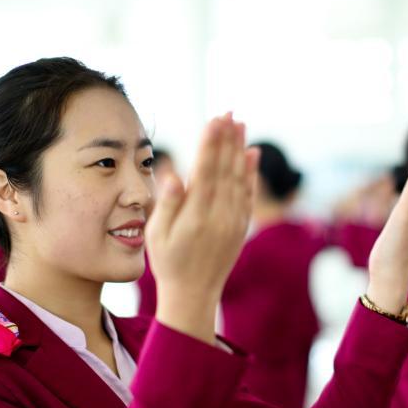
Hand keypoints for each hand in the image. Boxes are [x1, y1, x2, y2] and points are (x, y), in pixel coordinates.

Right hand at [146, 114, 258, 342]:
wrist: (194, 294)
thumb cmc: (168, 263)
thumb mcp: (156, 236)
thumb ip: (167, 205)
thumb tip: (174, 177)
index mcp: (196, 217)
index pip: (206, 171)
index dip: (210, 144)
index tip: (214, 119)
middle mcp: (219, 217)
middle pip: (225, 169)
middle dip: (227, 139)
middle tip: (229, 112)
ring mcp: (233, 222)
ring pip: (239, 178)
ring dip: (240, 149)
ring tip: (240, 124)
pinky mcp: (240, 227)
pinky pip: (248, 194)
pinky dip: (250, 172)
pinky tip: (251, 153)